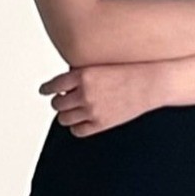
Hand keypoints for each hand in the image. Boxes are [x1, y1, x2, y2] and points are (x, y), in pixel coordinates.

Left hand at [37, 62, 158, 137]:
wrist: (150, 83)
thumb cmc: (129, 71)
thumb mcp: (100, 65)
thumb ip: (80, 73)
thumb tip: (63, 82)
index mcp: (83, 75)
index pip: (53, 85)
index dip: (46, 89)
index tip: (44, 91)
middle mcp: (85, 93)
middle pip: (57, 103)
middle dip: (59, 102)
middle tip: (63, 100)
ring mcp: (92, 110)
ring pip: (64, 118)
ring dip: (66, 115)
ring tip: (72, 111)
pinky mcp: (101, 124)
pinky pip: (77, 131)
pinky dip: (76, 127)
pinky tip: (80, 121)